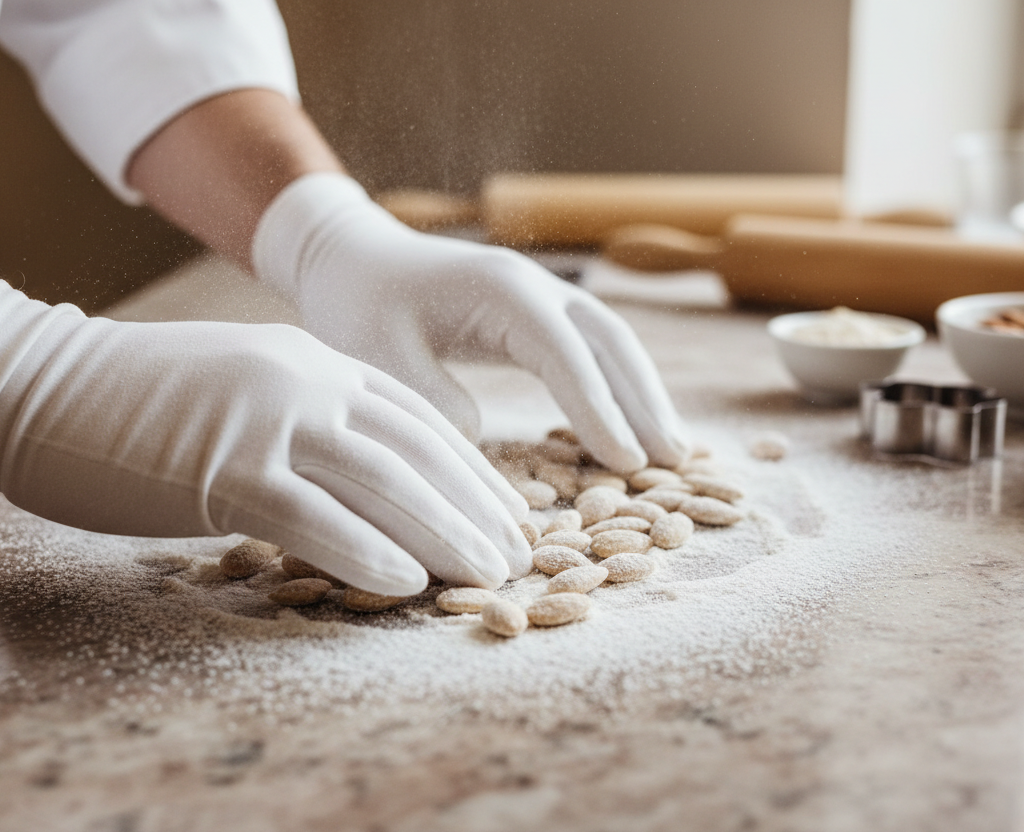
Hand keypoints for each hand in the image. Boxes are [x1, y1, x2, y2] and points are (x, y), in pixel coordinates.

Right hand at [0, 280, 531, 595]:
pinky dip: (365, 549)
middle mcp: (303, 382)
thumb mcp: (242, 386)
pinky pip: (311, 515)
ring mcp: (266, 420)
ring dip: (442, 531)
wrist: (40, 383)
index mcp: (312, 362)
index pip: (416, 419)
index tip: (505, 512)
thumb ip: (304, 420)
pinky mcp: (223, 467)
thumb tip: (357, 477)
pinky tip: (406, 581)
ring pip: (380, 480)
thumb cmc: (137, 399)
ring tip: (488, 574)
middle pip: (414, 449)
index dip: (468, 470)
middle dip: (473, 505)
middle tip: (517, 553)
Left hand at [252, 174, 688, 473]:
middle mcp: (533, 285)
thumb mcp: (378, 356)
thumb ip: (432, 398)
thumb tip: (481, 441)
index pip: (566, 355)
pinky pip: (591, 347)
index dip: (601, 410)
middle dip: (644, 402)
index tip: (628, 461)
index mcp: (501, 290)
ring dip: (644, 393)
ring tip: (674, 450)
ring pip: (611, 342)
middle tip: (676, 461)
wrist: (348, 257)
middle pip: (609, 342)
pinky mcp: (534, 311)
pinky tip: (633, 422)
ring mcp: (540, 293)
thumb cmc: (357, 305)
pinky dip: (618, 384)